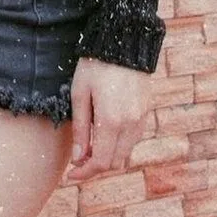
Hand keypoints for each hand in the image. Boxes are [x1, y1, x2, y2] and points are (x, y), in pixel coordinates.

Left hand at [66, 57, 150, 181]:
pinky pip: (133, 139)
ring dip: (108, 156)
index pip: (100, 163)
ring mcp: (141, 119)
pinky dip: (119, 144)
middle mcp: (131, 125)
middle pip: (114, 163)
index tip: (70, 175)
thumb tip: (77, 158)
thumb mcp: (80, 93)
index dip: (84, 173)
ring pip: (125, 153)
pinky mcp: (146, 111)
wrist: (123, 40)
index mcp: (112, 121)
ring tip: (89, 145)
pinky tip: (105, 133)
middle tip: (77, 160)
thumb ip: (80, 128)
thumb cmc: (95, 65)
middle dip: (95, 167)